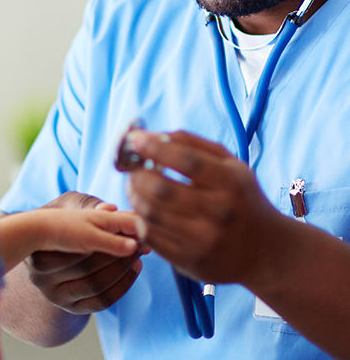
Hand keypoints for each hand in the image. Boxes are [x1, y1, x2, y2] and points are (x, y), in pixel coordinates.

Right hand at [27, 191, 145, 313]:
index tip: (131, 226)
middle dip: (119, 253)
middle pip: (87, 268)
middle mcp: (42, 279)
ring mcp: (56, 296)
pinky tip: (134, 268)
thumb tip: (115, 211)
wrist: (49, 248)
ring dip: (124, 269)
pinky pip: (102, 302)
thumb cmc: (64, 221)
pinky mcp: (71, 307)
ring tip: (139, 252)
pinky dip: (123, 285)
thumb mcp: (72, 209)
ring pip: (96, 286)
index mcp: (39, 253)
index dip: (108, 237)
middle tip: (141, 240)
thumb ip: (93, 209)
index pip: (79, 247)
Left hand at [126, 130, 283, 284]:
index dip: (155, 148)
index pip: (187, 161)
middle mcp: (219, 212)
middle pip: (162, 189)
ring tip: (134, 184)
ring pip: (151, 213)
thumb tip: (153, 135)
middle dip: (138, 173)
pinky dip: (139, 217)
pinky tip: (143, 207)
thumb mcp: (230, 164)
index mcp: (232, 182)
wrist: (266, 252)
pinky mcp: (189, 261)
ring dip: (134, 193)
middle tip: (131, 166)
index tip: (134, 139)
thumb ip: (193, 144)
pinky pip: (150, 236)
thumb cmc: (241, 198)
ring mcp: (204, 240)